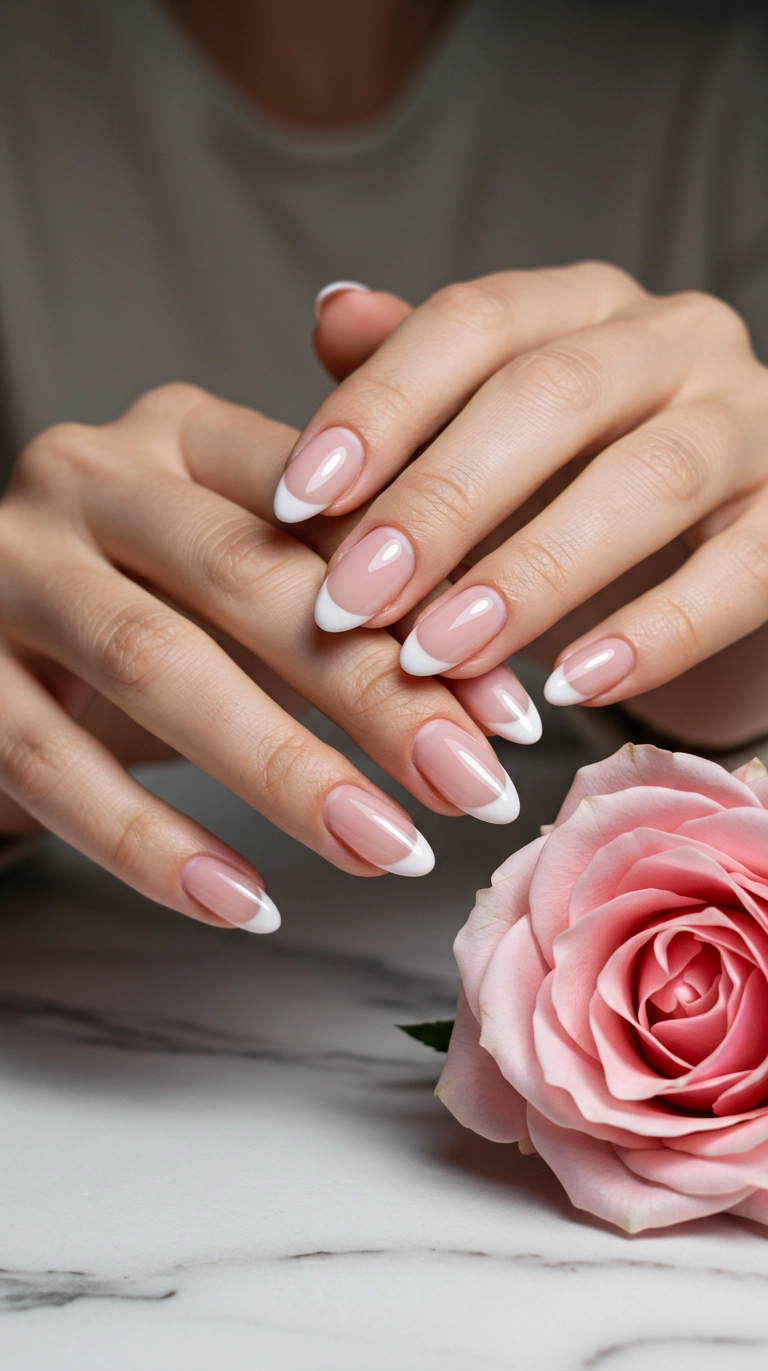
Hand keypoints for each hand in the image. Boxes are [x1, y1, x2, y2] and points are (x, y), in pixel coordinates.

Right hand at [0, 384, 527, 928]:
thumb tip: (497, 705)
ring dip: (281, 770)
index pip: (320, 502)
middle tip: (475, 791)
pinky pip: (53, 763)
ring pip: (152, 666)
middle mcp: (88, 475)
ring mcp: (11, 568)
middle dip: (371, 692)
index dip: (429, 602)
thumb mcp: (246, 576)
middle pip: (245, 576)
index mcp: (181, 431)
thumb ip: (357, 604)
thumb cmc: (150, 601)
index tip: (519, 716)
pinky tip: (245, 902)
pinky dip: (153, 844)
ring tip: (386, 852)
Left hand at [285, 266, 767, 746]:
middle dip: (438, 503)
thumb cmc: (576, 491)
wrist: (722, 552)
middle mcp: (676, 340)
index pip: (475, 321)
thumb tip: (334, 312)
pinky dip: (652, 634)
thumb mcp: (492, 436)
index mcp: (583, 305)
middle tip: (349, 601)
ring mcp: (752, 423)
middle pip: (551, 396)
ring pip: (647, 481)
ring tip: (436, 654)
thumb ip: (420, 385)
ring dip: (530, 574)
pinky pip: (738, 574)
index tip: (294, 502)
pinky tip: (570, 688)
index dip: (380, 407)